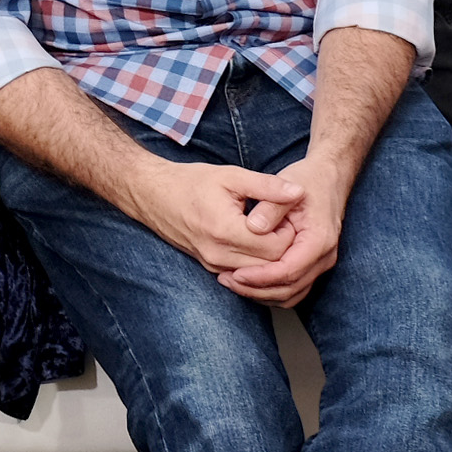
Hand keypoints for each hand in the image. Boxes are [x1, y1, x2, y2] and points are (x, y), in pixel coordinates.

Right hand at [128, 159, 305, 279]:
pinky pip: (244, 274)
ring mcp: (213, 265)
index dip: (290, 232)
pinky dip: (257, 263)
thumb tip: (299, 192)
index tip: (287, 213)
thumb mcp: (231, 176)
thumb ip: (267, 186)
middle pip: (270, 266)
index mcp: (225, 230)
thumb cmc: (190, 182)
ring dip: (271, 258)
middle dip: (285, 248)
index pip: (276, 247)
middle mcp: (218, 255)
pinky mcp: (210, 268)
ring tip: (273, 231)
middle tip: (286, 223)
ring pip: (258, 275)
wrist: (153, 195)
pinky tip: (258, 241)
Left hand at [216, 155, 350, 307]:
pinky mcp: (312, 265)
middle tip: (228, 281)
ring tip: (232, 282)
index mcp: (319, 239)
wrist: (328, 178)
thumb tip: (253, 227)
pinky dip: (270, 290)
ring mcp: (320, 263)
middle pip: (290, 289)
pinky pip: (292, 289)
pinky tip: (247, 281)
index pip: (289, 271)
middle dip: (257, 289)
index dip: (261, 276)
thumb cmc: (307, 180)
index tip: (236, 274)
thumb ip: (270, 207)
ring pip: (291, 294)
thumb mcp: (286, 185)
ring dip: (261, 294)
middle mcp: (324, 256)